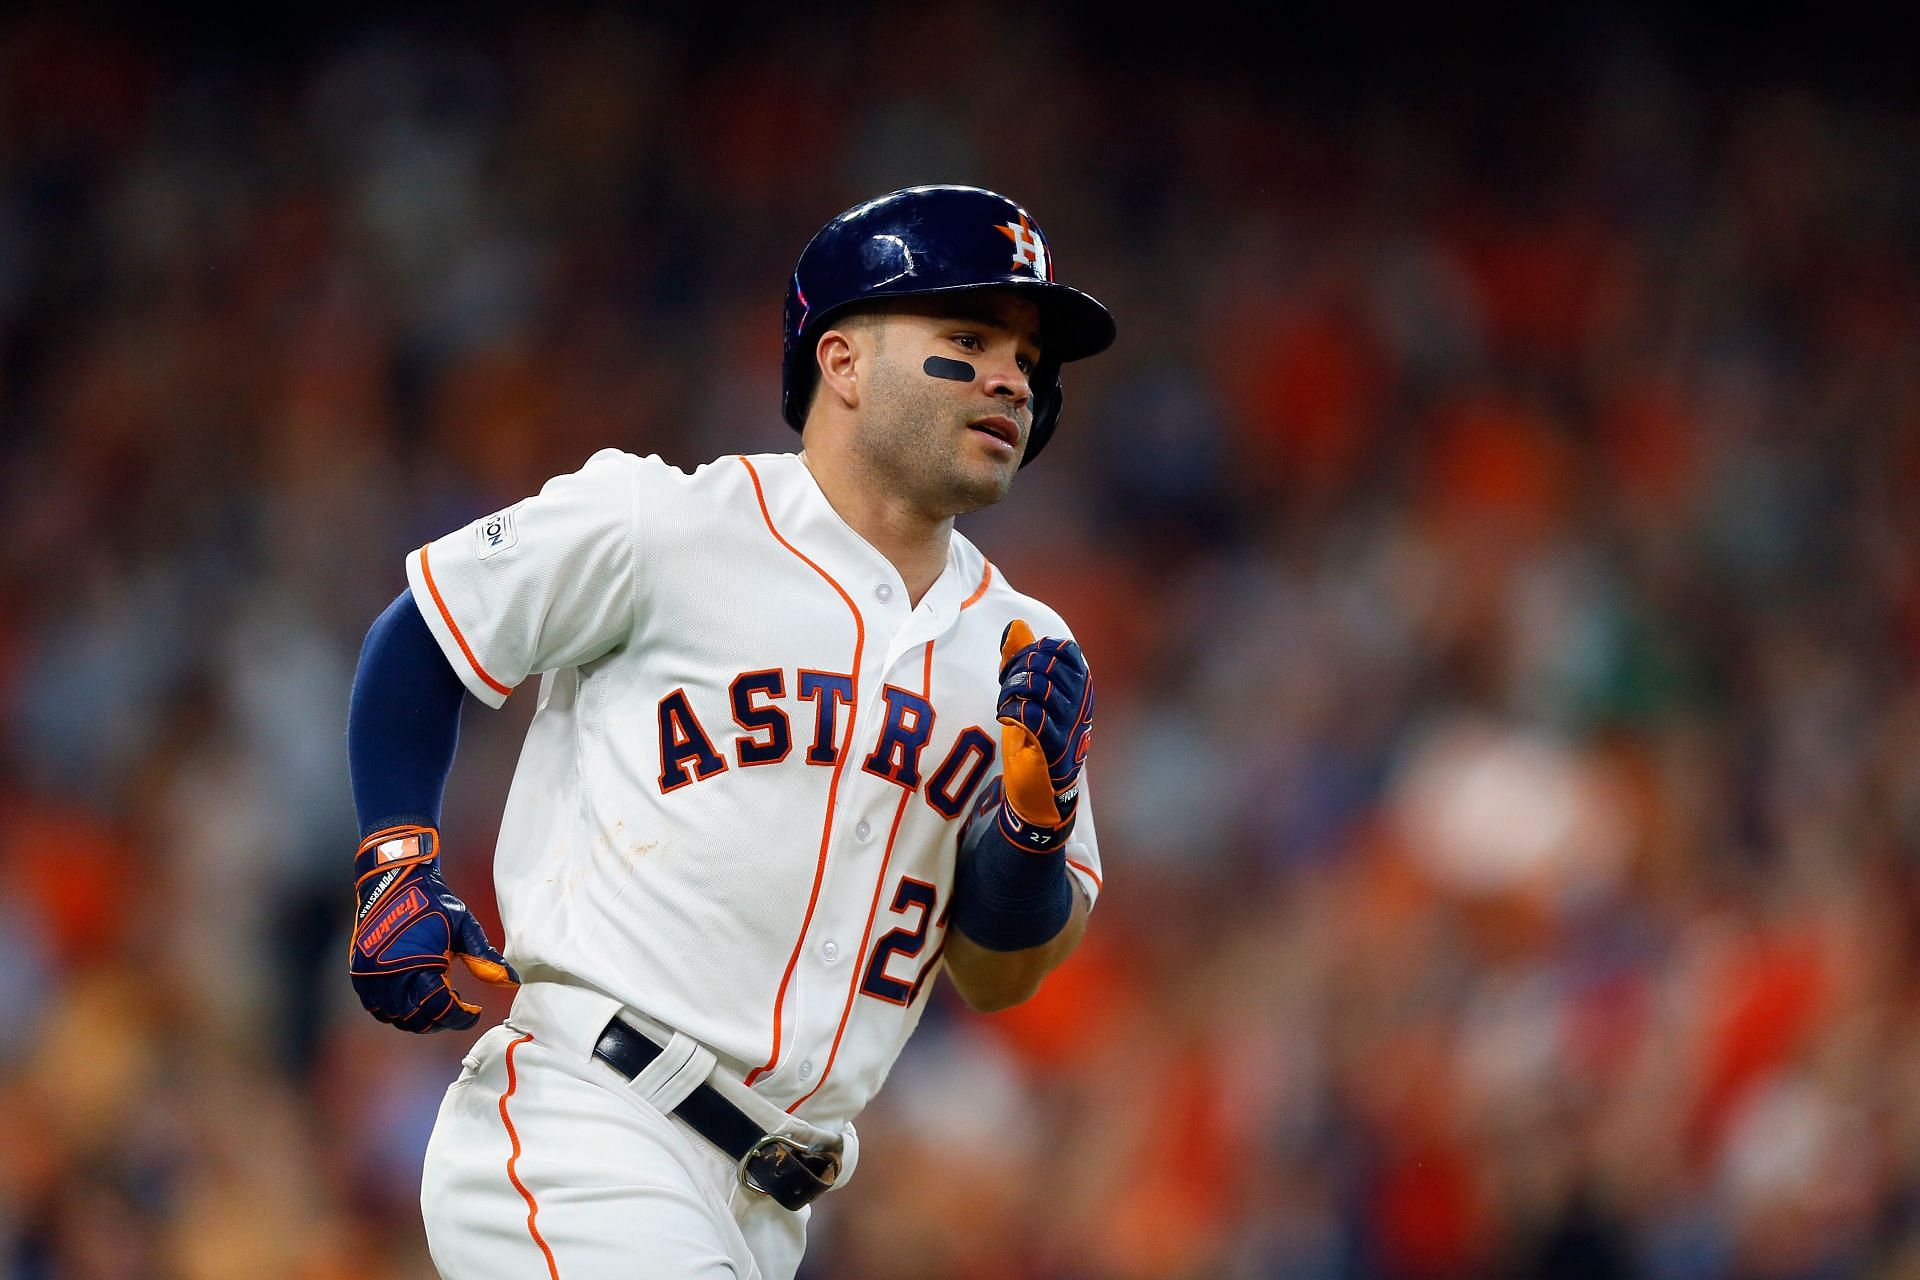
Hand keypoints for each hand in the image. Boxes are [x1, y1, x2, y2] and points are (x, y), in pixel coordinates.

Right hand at [349, 825, 518, 1032]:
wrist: (395, 879)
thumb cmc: (432, 900)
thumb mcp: (464, 926)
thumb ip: (485, 958)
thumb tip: (510, 981)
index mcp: (419, 964)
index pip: (441, 1008)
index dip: (461, 1016)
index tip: (474, 1011)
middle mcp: (391, 975)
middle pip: (418, 1019)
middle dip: (441, 1019)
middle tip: (457, 1008)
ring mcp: (371, 975)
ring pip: (396, 1017)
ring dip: (418, 1017)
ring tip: (437, 1002)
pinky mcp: (360, 971)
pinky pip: (375, 1007)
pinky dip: (395, 1010)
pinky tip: (412, 998)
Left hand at [995, 619, 1092, 846]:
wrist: (1039, 793)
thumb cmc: (1035, 740)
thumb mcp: (1028, 694)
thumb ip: (1022, 659)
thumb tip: (1016, 625)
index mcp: (1080, 687)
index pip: (1063, 649)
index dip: (1034, 650)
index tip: (1017, 668)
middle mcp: (1081, 702)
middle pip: (1046, 663)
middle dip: (1019, 669)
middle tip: (1009, 689)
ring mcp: (1070, 724)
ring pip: (1036, 685)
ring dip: (1011, 692)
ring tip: (1008, 706)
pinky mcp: (1054, 746)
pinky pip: (1030, 714)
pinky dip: (1011, 712)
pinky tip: (1008, 720)